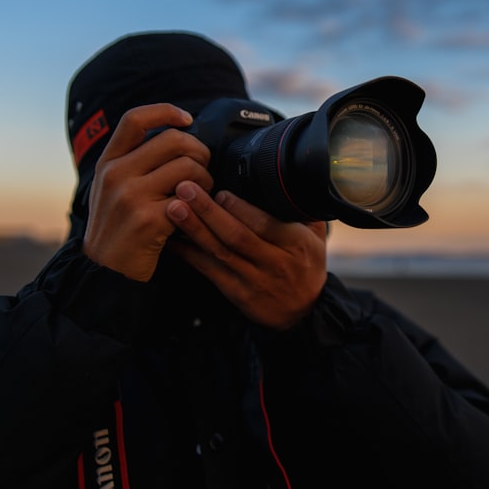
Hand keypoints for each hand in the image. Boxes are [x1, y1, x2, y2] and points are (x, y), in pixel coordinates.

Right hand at [83, 104, 212, 281]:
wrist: (106, 272)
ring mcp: (130, 196)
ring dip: (205, 181)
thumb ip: (135, 162)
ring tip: (201, 196)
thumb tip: (177, 135)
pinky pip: (190, 199)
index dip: (165, 112)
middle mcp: (116, 174)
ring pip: (188, 168)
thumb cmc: (119, 228)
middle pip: (174, 140)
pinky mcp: (148, 219)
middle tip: (203, 170)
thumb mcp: (113, 189)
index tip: (187, 119)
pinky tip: (194, 214)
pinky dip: (200, 205)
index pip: (134, 119)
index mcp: (108, 162)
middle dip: (199, 152)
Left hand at [166, 181, 327, 329]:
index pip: (266, 224)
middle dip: (209, 211)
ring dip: (194, 229)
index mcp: (295, 244)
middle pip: (237, 236)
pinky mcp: (237, 293)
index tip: (219, 190)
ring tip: (174, 208)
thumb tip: (292, 176)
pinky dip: (189, 254)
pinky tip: (172, 239)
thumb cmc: (306, 265)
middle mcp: (274, 262)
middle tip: (186, 189)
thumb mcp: (316, 236)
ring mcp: (254, 280)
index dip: (240, 209)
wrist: (304, 312)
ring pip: (220, 252)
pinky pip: (209, 271)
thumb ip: (304, 208)